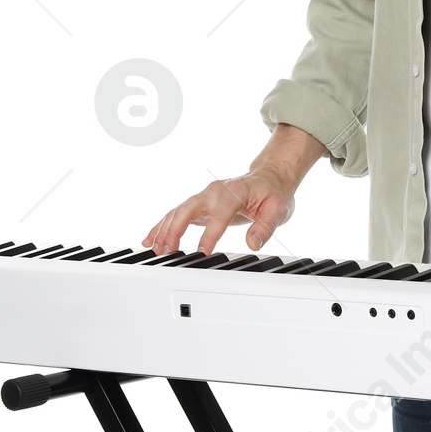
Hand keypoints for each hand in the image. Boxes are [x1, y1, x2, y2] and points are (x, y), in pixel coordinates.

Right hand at [143, 124, 324, 254]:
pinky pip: (176, 213)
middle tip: (167, 251)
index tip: (202, 253)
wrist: (269, 178)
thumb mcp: (279, 210)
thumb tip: (252, 243)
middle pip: (188, 208)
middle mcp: (215, 191)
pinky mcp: (199, 204)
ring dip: (164, 230)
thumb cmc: (272, 193)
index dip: (210, 234)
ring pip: (178, 211)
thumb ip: (265, 227)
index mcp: (234, 192)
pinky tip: (151, 238)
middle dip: (175, 230)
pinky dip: (162, 225)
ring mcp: (204, 196)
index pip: (219, 214)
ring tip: (155, 249)